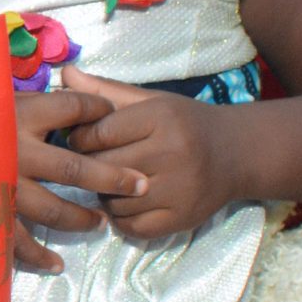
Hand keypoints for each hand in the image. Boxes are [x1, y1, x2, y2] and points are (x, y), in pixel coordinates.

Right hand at [10, 83, 132, 272]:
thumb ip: (35, 98)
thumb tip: (76, 84)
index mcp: (19, 115)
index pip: (74, 109)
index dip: (97, 109)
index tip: (111, 114)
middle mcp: (16, 152)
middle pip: (76, 166)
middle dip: (113, 177)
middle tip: (141, 183)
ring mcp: (3, 187)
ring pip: (55, 209)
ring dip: (81, 218)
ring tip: (99, 222)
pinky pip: (18, 241)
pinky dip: (39, 256)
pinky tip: (58, 263)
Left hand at [49, 72, 242, 242]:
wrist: (236, 153)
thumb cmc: (184, 122)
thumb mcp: (150, 100)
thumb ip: (105, 90)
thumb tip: (65, 74)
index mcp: (161, 118)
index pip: (100, 133)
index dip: (80, 138)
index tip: (78, 139)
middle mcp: (173, 153)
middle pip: (105, 168)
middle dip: (88, 167)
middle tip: (88, 163)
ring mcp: (179, 189)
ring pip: (116, 201)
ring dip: (102, 195)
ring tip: (109, 183)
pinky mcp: (183, 218)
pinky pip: (133, 227)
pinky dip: (121, 219)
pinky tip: (125, 203)